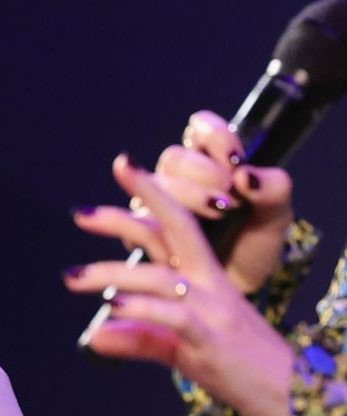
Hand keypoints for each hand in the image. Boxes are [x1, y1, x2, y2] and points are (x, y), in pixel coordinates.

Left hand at [67, 154, 295, 415]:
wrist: (292, 395)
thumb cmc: (239, 368)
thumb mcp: (181, 350)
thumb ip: (140, 339)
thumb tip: (95, 337)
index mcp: (206, 279)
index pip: (176, 226)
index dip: (150, 196)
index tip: (123, 166)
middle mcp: (210, 285)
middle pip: (173, 232)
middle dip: (129, 213)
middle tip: (80, 212)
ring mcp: (212, 310)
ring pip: (159, 278)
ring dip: (111, 274)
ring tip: (73, 276)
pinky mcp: (210, 339)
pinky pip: (174, 317)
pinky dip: (142, 311)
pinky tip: (111, 310)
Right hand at [129, 111, 294, 294]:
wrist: (238, 286)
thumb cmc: (254, 244)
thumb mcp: (275, 214)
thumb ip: (272, 188)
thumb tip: (246, 175)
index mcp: (211, 160)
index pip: (202, 129)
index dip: (216, 137)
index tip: (237, 161)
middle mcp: (179, 178)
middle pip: (175, 157)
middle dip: (206, 174)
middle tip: (232, 198)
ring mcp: (156, 204)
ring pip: (156, 184)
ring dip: (189, 196)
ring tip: (219, 214)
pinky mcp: (141, 233)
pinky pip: (138, 220)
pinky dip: (159, 223)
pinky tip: (183, 234)